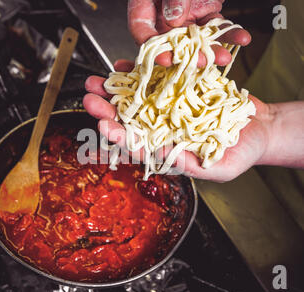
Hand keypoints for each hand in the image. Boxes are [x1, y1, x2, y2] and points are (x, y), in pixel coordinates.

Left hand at [84, 59, 272, 181]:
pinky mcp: (183, 87)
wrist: (261, 129)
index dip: (120, 135)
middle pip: (131, 119)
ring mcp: (171, 106)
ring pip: (139, 97)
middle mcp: (165, 127)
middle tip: (89, 97)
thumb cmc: (240, 154)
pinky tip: (124, 64)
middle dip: (108, 108)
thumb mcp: (219, 167)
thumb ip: (190, 164)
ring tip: (98, 79)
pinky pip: (159, 77)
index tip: (104, 125)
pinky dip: (142, 70)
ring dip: (117, 88)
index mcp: (168, 149)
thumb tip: (161, 155)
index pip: (138, 144)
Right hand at [128, 0, 250, 66]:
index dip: (154, 49)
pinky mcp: (204, 13)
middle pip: (172, 43)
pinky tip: (241, 38)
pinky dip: (228, 33)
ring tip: (225, 56)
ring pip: (196, 39)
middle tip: (202, 62)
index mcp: (145, 6)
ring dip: (212, 49)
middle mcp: (163, 16)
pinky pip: (215, 26)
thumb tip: (174, 18)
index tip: (167, 59)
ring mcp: (185, 17)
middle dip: (189, 55)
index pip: (142, 32)